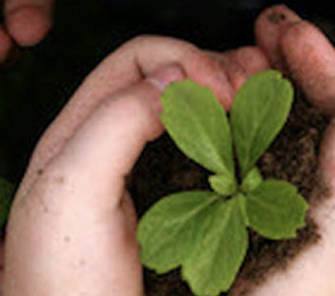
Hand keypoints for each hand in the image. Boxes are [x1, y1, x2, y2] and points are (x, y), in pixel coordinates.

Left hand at [5, 36, 267, 295]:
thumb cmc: (59, 282)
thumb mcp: (70, 190)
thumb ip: (114, 123)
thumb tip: (175, 77)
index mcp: (80, 133)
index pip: (139, 61)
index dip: (185, 61)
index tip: (222, 91)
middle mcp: (116, 152)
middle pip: (176, 84)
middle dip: (223, 75)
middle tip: (262, 95)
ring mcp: (151, 190)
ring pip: (201, 127)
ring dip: (239, 111)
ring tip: (275, 115)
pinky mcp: (181, 228)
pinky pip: (215, 175)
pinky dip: (245, 156)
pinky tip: (268, 160)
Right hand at [250, 6, 334, 295]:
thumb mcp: (334, 265)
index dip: (332, 76)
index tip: (293, 30)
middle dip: (304, 73)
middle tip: (268, 24)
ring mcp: (303, 237)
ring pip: (298, 149)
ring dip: (275, 96)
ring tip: (243, 52)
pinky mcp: (260, 245)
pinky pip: (261, 176)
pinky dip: (245, 135)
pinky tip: (221, 110)